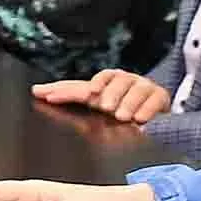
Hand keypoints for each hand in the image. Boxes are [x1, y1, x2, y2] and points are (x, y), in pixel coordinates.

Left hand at [34, 69, 173, 123]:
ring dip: (128, 103)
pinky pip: (153, 99)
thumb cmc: (122, 110)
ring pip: (134, 90)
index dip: (66, 89)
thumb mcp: (99, 108)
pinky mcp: (159, 95)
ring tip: (123, 116)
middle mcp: (121, 80)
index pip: (81, 85)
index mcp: (101, 85)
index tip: (51, 95)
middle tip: (107, 107)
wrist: (157, 111)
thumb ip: (76, 100)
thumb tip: (41, 92)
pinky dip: (146, 110)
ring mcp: (141, 86)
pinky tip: (140, 119)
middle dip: (109, 93)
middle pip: (113, 81)